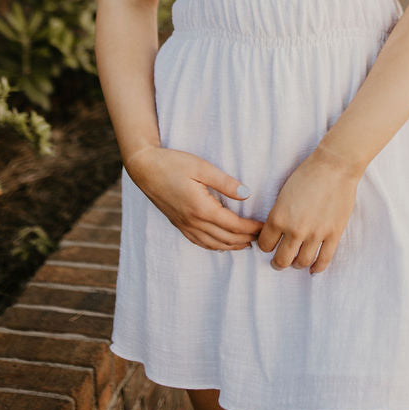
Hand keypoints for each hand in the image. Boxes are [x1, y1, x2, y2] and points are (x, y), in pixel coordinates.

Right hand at [126, 146, 262, 251]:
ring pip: (213, 244)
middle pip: (225, 238)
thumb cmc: (172, 163)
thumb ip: (225, 182)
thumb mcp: (201, 166)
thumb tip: (247, 194)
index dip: (251, 228)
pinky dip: (214, 246)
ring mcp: (184, 225)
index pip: (233, 226)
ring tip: (247, 243)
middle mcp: (193, 221)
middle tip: (262, 237)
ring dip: (232, 246)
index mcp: (201, 208)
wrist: (144, 168)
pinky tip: (222, 244)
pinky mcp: (178, 224)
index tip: (264, 227)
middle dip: (246, 239)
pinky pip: (199, 242)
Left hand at [257, 146, 358, 274]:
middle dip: (278, 263)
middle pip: (282, 259)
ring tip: (296, 262)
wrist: (334, 167)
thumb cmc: (307, 175)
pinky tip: (313, 270)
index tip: (268, 246)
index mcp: (278, 217)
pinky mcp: (333, 234)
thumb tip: (275, 231)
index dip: (265, 247)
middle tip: (278, 262)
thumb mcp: (283, 194)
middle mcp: (295, 230)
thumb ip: (279, 215)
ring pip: (302, 262)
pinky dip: (317, 268)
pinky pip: (324, 260)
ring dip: (296, 265)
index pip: (265, 244)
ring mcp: (315, 234)